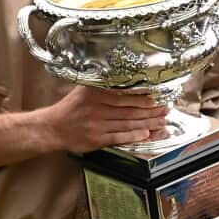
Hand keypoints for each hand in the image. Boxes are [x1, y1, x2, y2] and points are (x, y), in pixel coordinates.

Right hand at [44, 86, 168, 153]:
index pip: (124, 95)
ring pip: (127, 124)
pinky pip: (118, 137)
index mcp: (94, 94)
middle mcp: (96, 108)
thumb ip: (100, 85)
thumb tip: (122, 80)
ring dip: (147, 123)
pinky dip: (133, 136)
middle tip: (165, 110)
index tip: (157, 97)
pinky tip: (145, 134)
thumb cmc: (70, 109)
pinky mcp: (96, 139)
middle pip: (129, 110)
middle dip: (150, 111)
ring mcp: (96, 125)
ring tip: (161, 122)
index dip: (143, 97)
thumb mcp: (82, 91)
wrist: (53, 127)